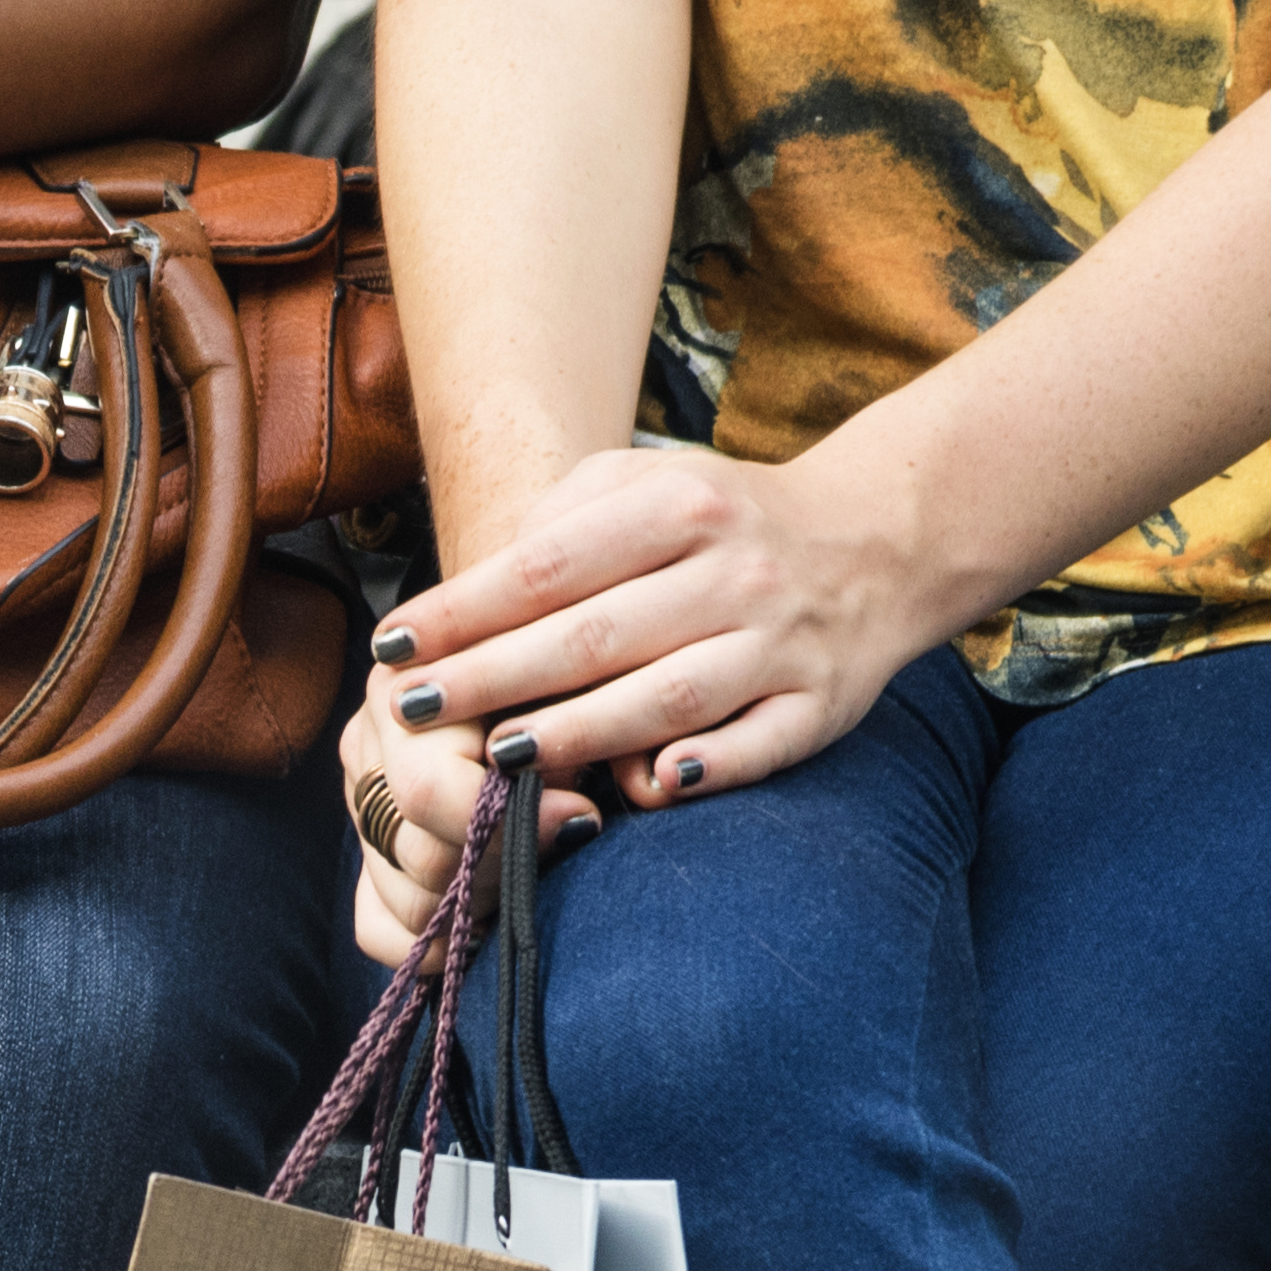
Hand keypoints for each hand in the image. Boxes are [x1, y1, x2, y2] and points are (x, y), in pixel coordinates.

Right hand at [332, 673, 591, 966]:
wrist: (571, 661)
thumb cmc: (586, 667)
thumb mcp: (587, 677)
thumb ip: (575, 729)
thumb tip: (576, 818)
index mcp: (405, 683)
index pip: (425, 789)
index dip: (506, 820)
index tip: (581, 816)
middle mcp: (368, 741)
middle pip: (416, 854)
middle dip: (502, 863)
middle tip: (564, 838)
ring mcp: (362, 803)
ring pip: (403, 898)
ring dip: (482, 900)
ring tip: (538, 862)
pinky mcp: (367, 855)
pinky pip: (379, 929)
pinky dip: (438, 942)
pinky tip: (493, 917)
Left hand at [358, 439, 959, 826]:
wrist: (878, 540)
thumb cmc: (725, 521)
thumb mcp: (648, 482)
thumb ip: (565, 519)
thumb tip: (474, 592)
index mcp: (682, 506)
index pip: (549, 565)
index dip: (463, 609)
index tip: (393, 645)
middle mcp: (734, 572)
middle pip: (593, 636)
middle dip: (492, 677)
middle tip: (412, 710)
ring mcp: (780, 642)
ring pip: (666, 698)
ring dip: (578, 733)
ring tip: (498, 758)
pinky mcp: (819, 705)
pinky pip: (758, 745)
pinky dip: (709, 768)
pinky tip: (648, 789)